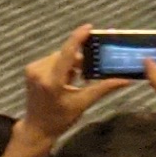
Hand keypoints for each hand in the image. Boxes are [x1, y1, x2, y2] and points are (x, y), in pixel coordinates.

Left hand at [12, 30, 123, 154]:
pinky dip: (60, 66)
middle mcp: (39, 72)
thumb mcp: (82, 104)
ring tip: (73, 81)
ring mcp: (32, 70)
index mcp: (52, 82)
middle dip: (77, 61)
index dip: (78, 38)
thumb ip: (103, 88)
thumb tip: (125, 79)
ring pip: (58, 56)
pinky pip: (51, 60)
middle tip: (86, 74)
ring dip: (69, 64)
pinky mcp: (30, 69)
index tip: (89, 27)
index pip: (66, 53)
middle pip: (65, 55)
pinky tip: (63, 80)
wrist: (37, 129)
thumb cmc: (60, 119)